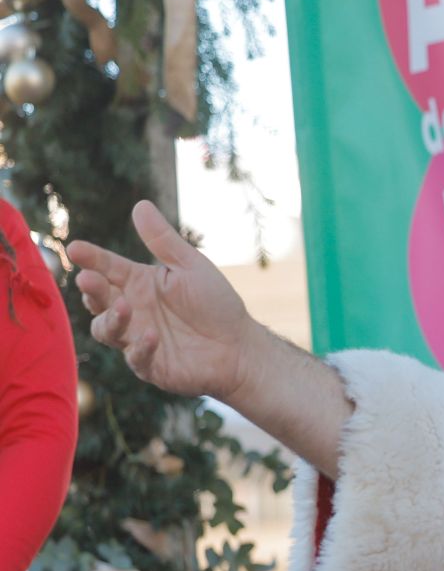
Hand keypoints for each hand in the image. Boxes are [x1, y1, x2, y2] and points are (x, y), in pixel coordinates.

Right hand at [69, 201, 267, 400]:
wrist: (241, 347)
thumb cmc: (216, 305)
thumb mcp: (191, 268)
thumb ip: (163, 241)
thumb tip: (140, 204)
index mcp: (138, 284)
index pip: (107, 267)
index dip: (91, 258)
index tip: (76, 248)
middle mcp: (131, 310)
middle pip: (99, 299)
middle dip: (91, 289)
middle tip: (88, 279)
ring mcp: (136, 339)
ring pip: (106, 330)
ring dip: (112, 319)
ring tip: (125, 307)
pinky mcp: (150, 366)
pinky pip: (136, 359)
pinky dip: (140, 348)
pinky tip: (152, 336)